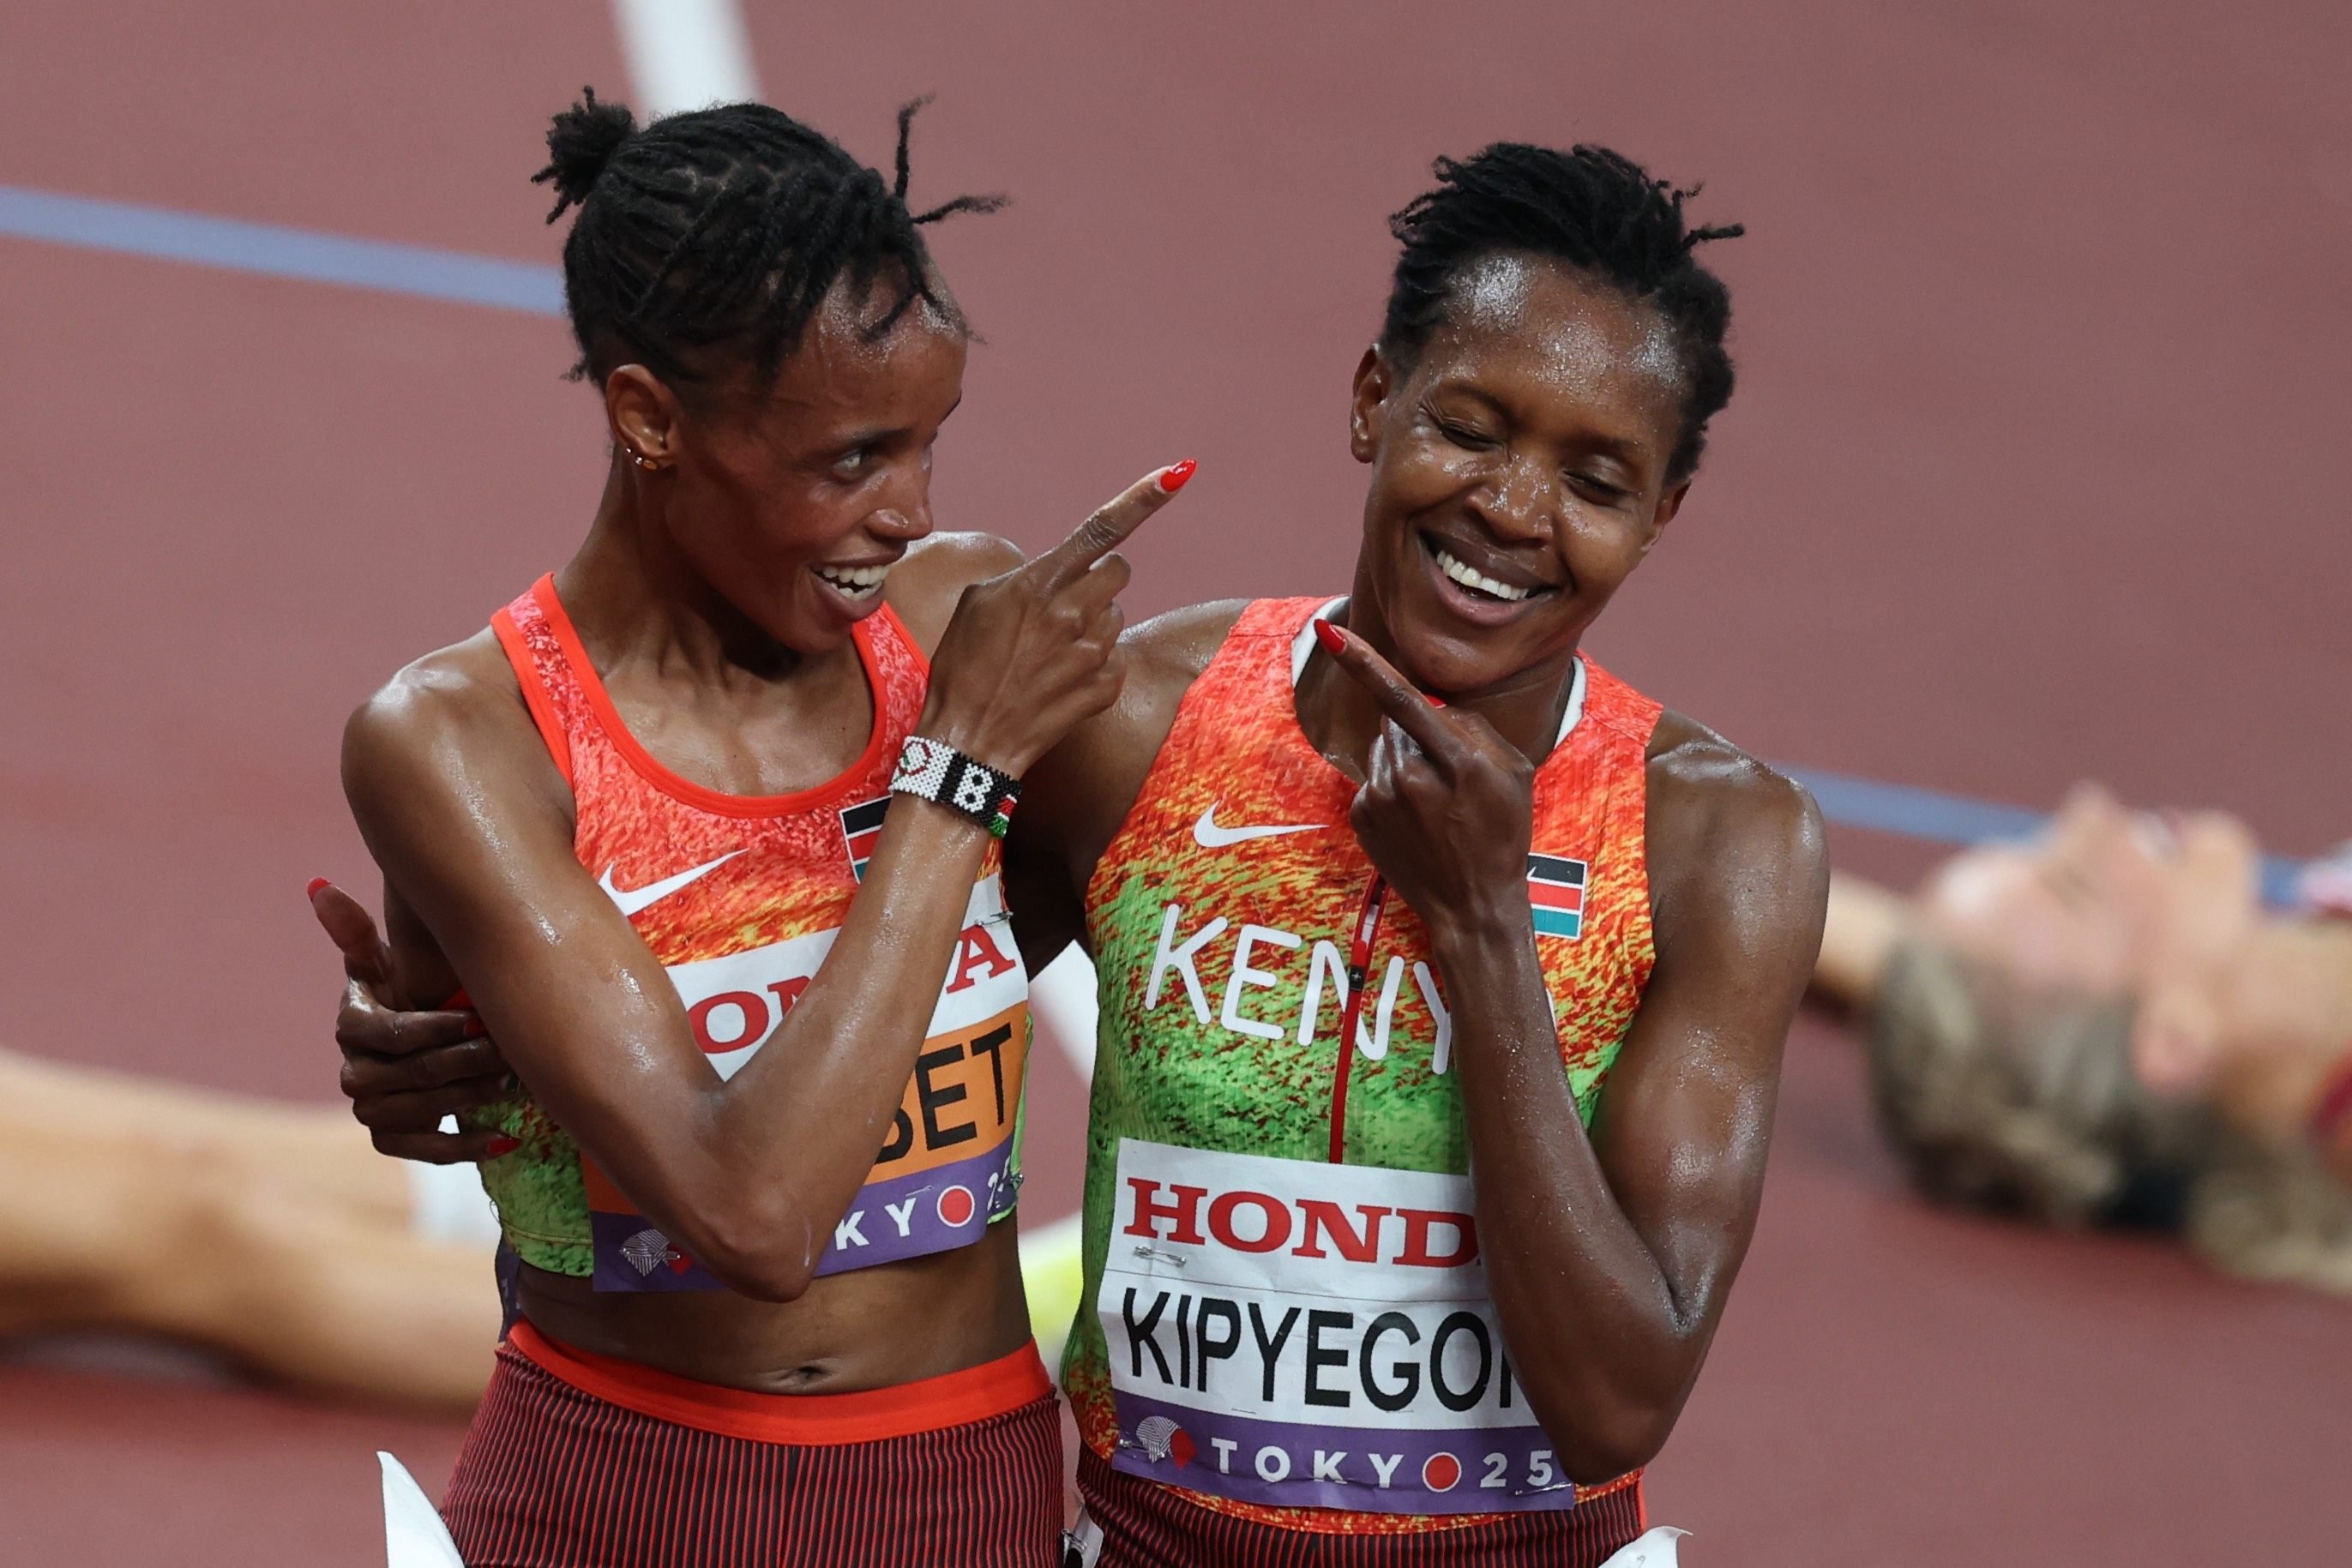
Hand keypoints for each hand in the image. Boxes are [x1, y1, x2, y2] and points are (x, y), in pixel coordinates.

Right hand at [308, 879, 516, 1162]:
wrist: (424, 1040)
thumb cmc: (410, 990)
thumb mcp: (386, 960)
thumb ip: (357, 930)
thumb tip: (319, 886)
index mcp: (351, 1026)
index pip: (389, 1034)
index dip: (433, 1030)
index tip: (477, 1020)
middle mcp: (353, 1072)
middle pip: (413, 1074)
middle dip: (465, 1062)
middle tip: (509, 1051)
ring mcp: (371, 1109)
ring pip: (422, 1110)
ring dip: (471, 1098)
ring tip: (511, 1083)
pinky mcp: (392, 1139)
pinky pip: (426, 1150)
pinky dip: (466, 1147)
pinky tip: (506, 1138)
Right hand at [919, 461, 1191, 776]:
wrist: (968, 740)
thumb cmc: (962, 668)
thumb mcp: (976, 605)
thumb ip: (1026, 578)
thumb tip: (1056, 572)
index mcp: (1039, 582)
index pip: (1101, 529)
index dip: (1143, 498)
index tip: (1179, 473)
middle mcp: (1072, 612)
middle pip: (1118, 572)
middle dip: (1099, 580)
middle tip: (1067, 603)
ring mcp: (1092, 652)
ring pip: (1116, 616)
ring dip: (1092, 626)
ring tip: (1050, 652)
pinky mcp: (1104, 687)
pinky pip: (1115, 659)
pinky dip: (1094, 667)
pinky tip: (1060, 681)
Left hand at [1319, 624, 1536, 948]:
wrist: (1472, 906)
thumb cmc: (1501, 835)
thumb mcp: (1513, 774)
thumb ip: (1474, 729)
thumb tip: (1432, 704)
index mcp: (1457, 764)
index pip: (1406, 701)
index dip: (1366, 663)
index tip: (1329, 634)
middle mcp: (1411, 779)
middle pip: (1397, 723)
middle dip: (1418, 733)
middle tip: (1449, 773)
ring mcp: (1380, 801)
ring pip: (1384, 750)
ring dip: (1405, 760)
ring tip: (1435, 803)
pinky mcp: (1360, 818)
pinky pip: (1373, 779)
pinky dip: (1391, 788)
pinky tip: (1416, 820)